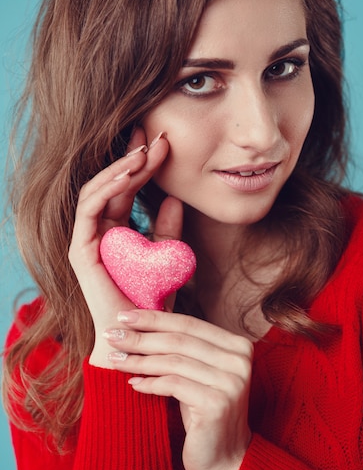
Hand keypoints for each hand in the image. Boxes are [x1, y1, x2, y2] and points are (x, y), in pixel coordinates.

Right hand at [68, 128, 182, 365]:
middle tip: (154, 134)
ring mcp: (87, 239)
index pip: (127, 189)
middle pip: (112, 184)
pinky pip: (90, 209)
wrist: (141, 335)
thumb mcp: (166, 256)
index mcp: (117, 231)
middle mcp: (99, 232)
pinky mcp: (80, 248)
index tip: (165, 143)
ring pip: (98, 190)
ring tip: (144, 151)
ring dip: (121, 168)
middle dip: (133, 158)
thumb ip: (167, 228)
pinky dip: (108, 188)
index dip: (144, 165)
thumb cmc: (152, 300)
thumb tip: (176, 199)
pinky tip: (129, 173)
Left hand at [104, 309, 253, 469]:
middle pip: (179, 340)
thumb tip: (142, 318)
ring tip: (114, 359)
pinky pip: (173, 385)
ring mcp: (231, 382)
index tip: (122, 315)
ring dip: (139, 360)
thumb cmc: (205, 413)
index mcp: (238, 346)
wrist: (226, 460)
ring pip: (173, 361)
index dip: (154, 318)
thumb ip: (184, 348)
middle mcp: (239, 360)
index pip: (189, 323)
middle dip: (141, 336)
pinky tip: (133, 383)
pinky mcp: (217, 404)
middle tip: (111, 335)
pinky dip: (149, 382)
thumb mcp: (198, 374)